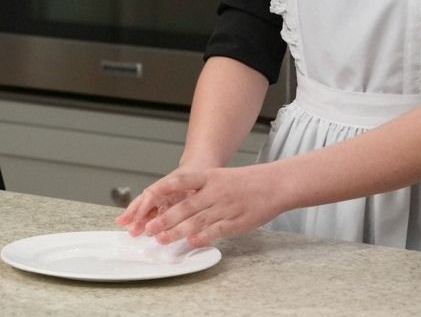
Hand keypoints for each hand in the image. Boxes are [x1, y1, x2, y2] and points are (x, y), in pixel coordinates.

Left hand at [116, 165, 277, 247]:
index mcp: (209, 177)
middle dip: (164, 219)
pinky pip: (216, 230)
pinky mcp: (236, 222)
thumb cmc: (245, 182)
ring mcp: (225, 207)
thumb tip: (175, 201)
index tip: (145, 197)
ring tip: (161, 239)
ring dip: (177, 231)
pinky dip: (203, 237)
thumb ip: (199, 189)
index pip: (180, 182)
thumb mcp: (219, 177)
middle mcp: (215, 191)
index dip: (162, 190)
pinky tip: (190, 242)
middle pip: (185, 206)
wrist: (274, 184)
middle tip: (147, 229)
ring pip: (197, 221)